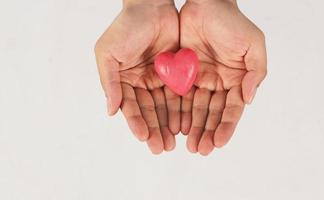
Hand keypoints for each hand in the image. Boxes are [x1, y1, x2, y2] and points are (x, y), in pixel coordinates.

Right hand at [94, 0, 179, 153]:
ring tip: (173, 142)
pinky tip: (184, 124)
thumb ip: (109, 82)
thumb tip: (111, 111)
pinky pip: (179, 94)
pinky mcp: (176, 73)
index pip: (130, 106)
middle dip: (154, 129)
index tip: (143, 137)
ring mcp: (159, 79)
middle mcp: (141, 83)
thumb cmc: (126, 27)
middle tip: (161, 148)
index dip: (136, 122)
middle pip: (148, 111)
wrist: (152, 6)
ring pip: (165, 107)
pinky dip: (181, 109)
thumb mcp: (108, 53)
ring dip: (168, 124)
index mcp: (123, 80)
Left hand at [180, 0, 266, 154]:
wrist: (205, 4)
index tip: (218, 142)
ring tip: (188, 145)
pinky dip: (178, 111)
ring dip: (193, 127)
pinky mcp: (182, 73)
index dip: (226, 126)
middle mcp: (218, 83)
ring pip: (195, 108)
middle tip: (200, 150)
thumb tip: (249, 99)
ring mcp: (199, 79)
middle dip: (207, 132)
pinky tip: (176, 126)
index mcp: (236, 79)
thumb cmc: (232, 22)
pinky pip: (179, 96)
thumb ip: (256, 72)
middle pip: (212, 113)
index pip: (232, 108)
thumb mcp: (254, 44)